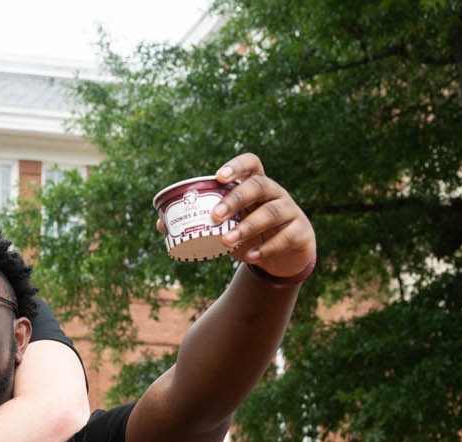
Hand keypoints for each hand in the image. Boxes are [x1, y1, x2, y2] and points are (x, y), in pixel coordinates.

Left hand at [202, 153, 314, 279]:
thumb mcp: (229, 225)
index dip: (236, 166)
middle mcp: (274, 193)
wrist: (283, 255)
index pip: (251, 164)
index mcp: (256, 185)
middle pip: (259, 185)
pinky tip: (250, 256)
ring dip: (247, 226)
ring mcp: (290, 211)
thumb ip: (203, 222)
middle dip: (235, 199)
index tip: (218, 177)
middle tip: (214, 215)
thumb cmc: (250, 233)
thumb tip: (161, 225)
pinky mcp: (300, 231)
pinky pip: (285, 237)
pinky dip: (266, 248)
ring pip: (272, 212)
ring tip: (226, 241)